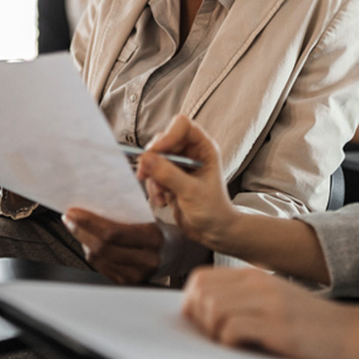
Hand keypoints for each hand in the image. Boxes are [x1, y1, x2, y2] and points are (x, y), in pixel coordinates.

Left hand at [62, 208, 162, 283]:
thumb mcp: (147, 218)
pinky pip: (101, 268)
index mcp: (152, 239)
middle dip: (80, 231)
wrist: (175, 254)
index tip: (74, 212)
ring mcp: (136, 275)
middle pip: (102, 247)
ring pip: (98, 259)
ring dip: (82, 242)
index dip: (88, 223)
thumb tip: (91, 209)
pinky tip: (88, 243)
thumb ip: (123, 216)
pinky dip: (91, 254)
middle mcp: (145, 260)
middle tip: (69, 219)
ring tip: (76, 228)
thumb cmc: (159, 232)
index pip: (112, 232)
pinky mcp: (128, 283)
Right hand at [135, 115, 237, 248]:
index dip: (168, 135)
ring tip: (161, 197)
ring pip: (154, 159)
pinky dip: (152, 188)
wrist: (213, 232)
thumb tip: (145, 159)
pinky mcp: (168, 178)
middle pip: (163, 140)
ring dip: (152, 178)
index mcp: (203, 148)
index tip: (156, 153)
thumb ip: (168, 174)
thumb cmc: (213, 210)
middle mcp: (190, 152)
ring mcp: (178, 165)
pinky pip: (152, 174)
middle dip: (153, 160)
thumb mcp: (191, 192)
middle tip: (146, 175)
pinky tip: (162, 202)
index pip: (182, 125)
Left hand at [182, 267, 358, 358]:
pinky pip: (232, 329)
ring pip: (212, 309)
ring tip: (228, 344)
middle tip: (212, 338)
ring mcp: (268, 303)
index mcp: (253, 277)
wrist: (353, 335)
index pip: (200, 280)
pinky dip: (229, 342)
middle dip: (198, 319)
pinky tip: (243, 348)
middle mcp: (257, 284)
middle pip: (201, 293)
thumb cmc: (311, 326)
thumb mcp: (272, 303)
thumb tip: (200, 314)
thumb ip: (241, 302)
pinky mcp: (278, 326)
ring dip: (213, 332)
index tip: (197, 324)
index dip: (190, 303)